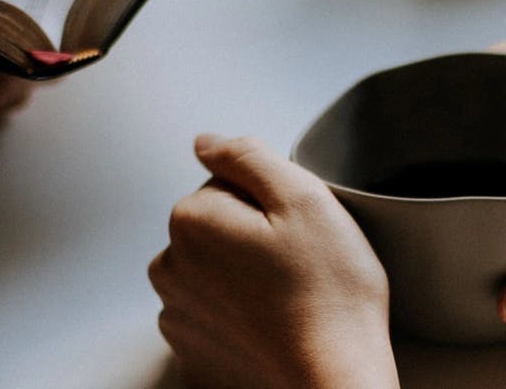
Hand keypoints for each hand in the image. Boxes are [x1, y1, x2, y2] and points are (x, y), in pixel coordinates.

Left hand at [149, 135, 399, 388]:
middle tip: (296, 262)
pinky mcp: (192, 352)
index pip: (227, 183)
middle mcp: (170, 268)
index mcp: (190, 221)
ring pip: (216, 268)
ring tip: (289, 296)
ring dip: (245, 274)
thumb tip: (206, 142)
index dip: (270, 200)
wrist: (335, 379)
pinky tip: (275, 323)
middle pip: (217, 225)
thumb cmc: (328, 293)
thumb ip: (247, 156)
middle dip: (253, 235)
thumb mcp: (302, 196)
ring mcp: (178, 314)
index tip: (294, 230)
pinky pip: (216, 312)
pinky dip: (241, 314)